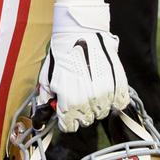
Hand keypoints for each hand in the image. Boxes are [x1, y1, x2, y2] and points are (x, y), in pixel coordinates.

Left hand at [39, 4, 128, 132]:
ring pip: (103, 112)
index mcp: (70, 102)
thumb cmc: (62, 54)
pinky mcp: (120, 84)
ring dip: (97, 105)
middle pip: (87, 120)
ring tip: (91, 90)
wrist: (81, 32)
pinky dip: (114, 100)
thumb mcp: (47, 78)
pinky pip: (120, 103)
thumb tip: (40, 120)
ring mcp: (106, 93)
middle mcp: (89, 101)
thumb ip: (45, 101)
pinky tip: (105, 90)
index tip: (66, 113)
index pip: (70, 126)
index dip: (66, 120)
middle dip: (80, 112)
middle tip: (78, 97)